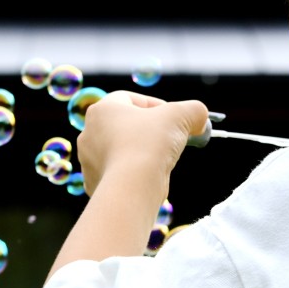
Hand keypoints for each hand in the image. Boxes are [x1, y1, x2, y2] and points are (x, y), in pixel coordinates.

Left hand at [77, 91, 208, 197]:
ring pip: (121, 151)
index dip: (158, 106)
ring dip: (141, 153)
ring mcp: (88, 160)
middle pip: (125, 126)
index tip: (176, 120)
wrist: (131, 188)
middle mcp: (88, 133)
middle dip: (149, 132)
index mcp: (102, 110)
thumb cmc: (151, 144)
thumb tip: (200, 118)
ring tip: (161, 161)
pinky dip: (133, 174)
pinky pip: (118, 174)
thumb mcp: (181, 116)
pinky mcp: (93, 183)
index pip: (132, 100)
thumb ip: (193, 111)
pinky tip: (148, 179)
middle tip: (170, 140)